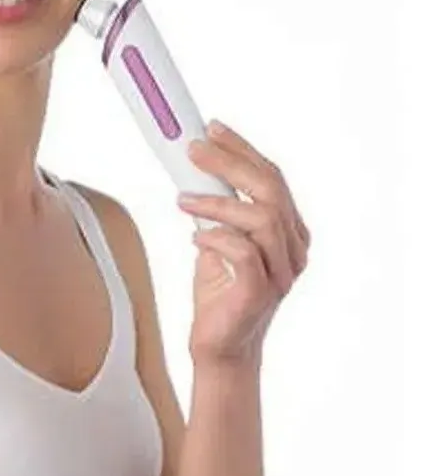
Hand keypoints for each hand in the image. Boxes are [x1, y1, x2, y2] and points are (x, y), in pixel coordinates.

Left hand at [177, 120, 310, 369]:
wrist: (218, 346)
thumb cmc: (219, 293)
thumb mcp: (216, 239)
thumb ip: (218, 208)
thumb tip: (198, 169)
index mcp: (288, 232)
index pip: (272, 178)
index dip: (243, 149)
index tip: (213, 129)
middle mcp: (292, 250)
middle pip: (271, 190)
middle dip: (231, 162)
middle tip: (194, 150)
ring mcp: (281, 272)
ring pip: (262, 218)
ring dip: (217, 203)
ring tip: (183, 200)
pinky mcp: (259, 293)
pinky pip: (244, 252)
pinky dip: (217, 237)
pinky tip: (195, 238)